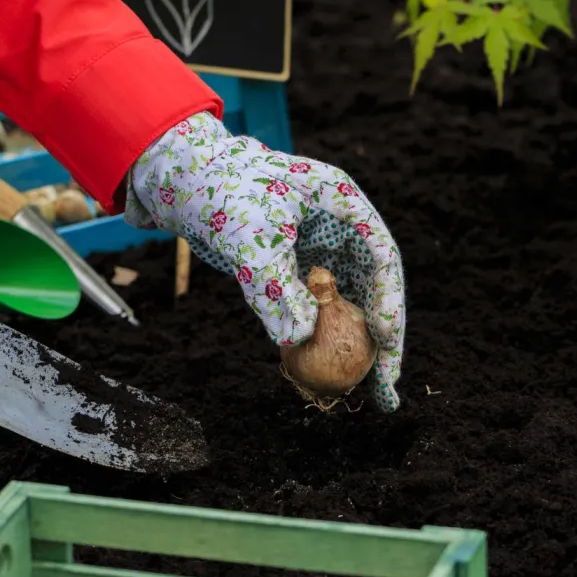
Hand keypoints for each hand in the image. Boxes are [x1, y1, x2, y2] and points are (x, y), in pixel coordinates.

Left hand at [125, 113, 405, 410]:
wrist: (187, 183)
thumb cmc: (221, 193)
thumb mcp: (249, 237)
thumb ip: (274, 285)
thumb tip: (297, 339)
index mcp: (341, 203)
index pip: (382, 256)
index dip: (389, 300)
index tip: (386, 340)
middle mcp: (339, 230)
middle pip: (374, 288)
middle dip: (384, 339)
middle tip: (389, 387)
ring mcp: (322, 252)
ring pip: (349, 304)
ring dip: (358, 348)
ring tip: (373, 394)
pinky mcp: (299, 272)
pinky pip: (318, 311)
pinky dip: (323, 341)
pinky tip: (328, 374)